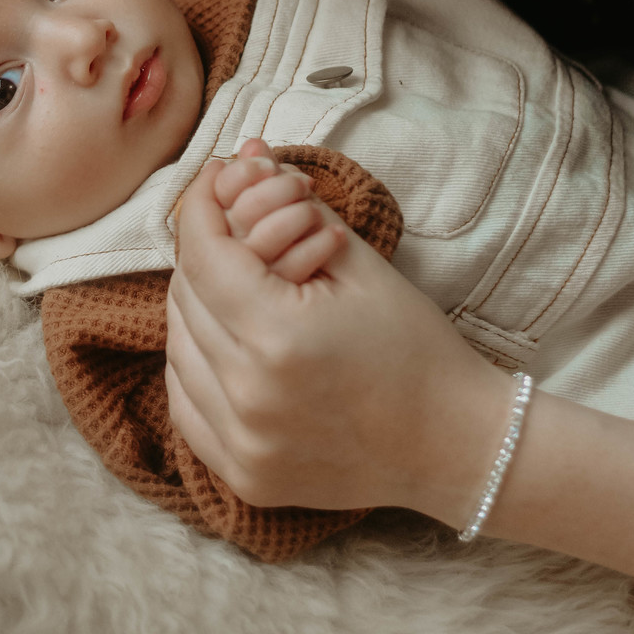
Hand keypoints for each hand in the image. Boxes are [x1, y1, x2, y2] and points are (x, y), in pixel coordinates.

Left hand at [166, 155, 513, 520]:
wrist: (455, 444)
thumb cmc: (414, 346)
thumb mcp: (357, 263)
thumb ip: (287, 208)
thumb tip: (242, 157)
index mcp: (279, 337)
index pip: (203, 253)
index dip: (200, 205)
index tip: (212, 179)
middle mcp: (249, 396)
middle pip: (185, 296)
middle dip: (203, 251)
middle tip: (230, 228)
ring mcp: (242, 444)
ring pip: (177, 348)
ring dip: (195, 305)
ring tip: (233, 283)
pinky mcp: (243, 476)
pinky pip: (186, 403)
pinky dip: (195, 363)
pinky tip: (224, 340)